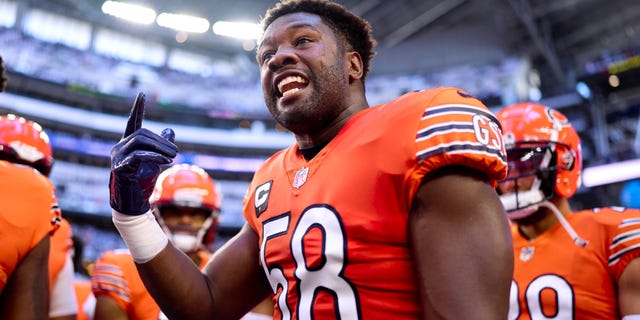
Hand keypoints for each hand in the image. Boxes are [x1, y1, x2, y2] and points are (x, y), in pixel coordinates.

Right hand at [110, 92, 177, 214]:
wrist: (133, 203)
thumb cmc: (143, 181)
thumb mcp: (156, 160)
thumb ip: (161, 145)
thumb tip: (170, 130)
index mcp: (127, 144)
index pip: (133, 122)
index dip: (138, 108)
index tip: (142, 94)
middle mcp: (119, 148)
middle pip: (141, 134)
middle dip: (161, 141)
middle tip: (176, 151)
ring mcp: (117, 158)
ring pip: (139, 142)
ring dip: (160, 149)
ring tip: (173, 157)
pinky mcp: (120, 168)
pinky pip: (137, 156)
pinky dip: (153, 157)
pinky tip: (165, 161)